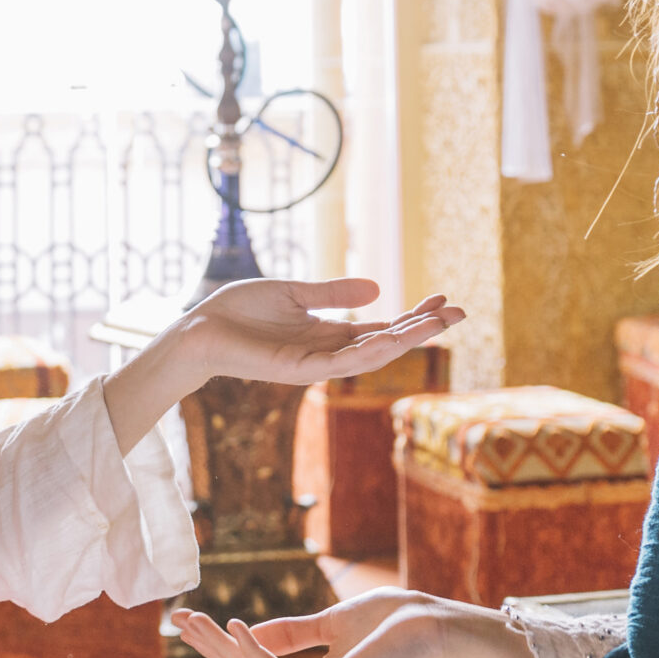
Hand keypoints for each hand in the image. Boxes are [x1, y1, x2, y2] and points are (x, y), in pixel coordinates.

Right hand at [173, 587, 535, 657]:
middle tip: (177, 619)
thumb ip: (291, 632)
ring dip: (222, 646)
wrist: (435, 623)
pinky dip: (255, 651)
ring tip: (195, 619)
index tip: (188, 618)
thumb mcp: (329, 623)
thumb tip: (247, 633)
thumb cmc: (393, 621)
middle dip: (210, 646)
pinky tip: (236, 627)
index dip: (220, 645)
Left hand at [175, 280, 461, 390]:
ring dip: (406, 339)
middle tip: (460, 311)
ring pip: (371, 355)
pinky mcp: (297, 370)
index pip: (381, 327)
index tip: (443, 298)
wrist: (198, 330)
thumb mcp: (293, 293)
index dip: (413, 315)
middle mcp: (327, 353)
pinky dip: (369, 351)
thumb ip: (332, 292)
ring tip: (438, 321)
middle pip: (386, 343)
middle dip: (423, 328)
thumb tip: (378, 287)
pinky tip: (394, 336)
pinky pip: (341, 364)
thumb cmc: (239, 312)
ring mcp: (315, 365)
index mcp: (328, 335)